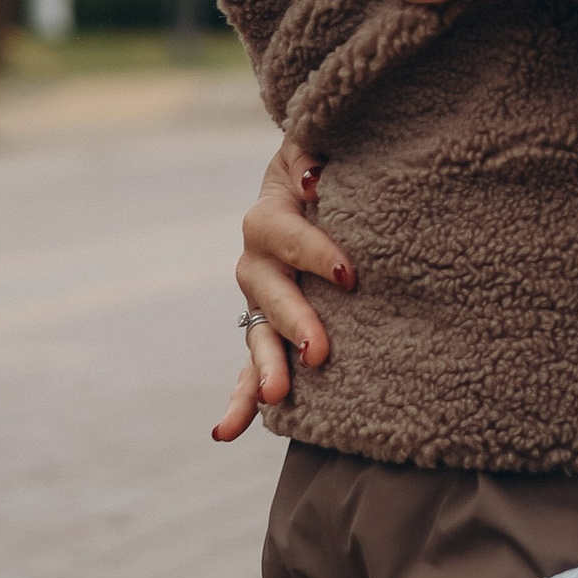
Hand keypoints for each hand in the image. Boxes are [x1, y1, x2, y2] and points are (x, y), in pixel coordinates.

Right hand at [221, 137, 354, 442]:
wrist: (317, 186)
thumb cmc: (327, 166)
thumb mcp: (317, 146)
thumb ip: (315, 150)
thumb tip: (316, 176)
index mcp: (269, 216)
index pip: (283, 234)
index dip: (313, 252)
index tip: (350, 276)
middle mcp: (257, 263)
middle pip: (267, 294)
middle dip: (292, 322)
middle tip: (318, 351)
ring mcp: (258, 302)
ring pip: (256, 337)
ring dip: (265, 368)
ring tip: (276, 397)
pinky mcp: (267, 332)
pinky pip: (248, 369)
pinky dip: (239, 400)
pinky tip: (227, 432)